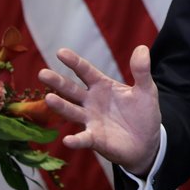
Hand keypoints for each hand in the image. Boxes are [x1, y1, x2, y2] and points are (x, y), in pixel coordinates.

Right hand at [38, 46, 161, 175]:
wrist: (147, 141)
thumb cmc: (143, 113)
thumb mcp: (146, 89)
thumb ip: (141, 71)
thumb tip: (142, 48)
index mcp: (103, 86)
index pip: (86, 71)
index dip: (74, 62)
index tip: (60, 52)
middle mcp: (91, 101)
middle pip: (72, 89)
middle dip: (58, 82)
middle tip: (42, 73)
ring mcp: (90, 120)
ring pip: (72, 111)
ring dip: (60, 106)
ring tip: (49, 98)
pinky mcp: (94, 138)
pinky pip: (83, 139)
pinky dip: (75, 140)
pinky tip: (68, 140)